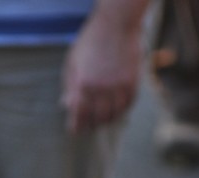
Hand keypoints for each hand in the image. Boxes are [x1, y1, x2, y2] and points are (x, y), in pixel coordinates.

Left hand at [60, 0, 148, 133]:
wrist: (116, 25)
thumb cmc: (90, 42)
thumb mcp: (73, 62)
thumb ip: (69, 85)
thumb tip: (65, 105)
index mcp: (83, 84)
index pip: (79, 114)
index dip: (76, 126)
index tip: (75, 131)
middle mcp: (101, 89)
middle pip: (97, 118)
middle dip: (92, 125)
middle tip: (89, 127)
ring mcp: (118, 86)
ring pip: (114, 114)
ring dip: (107, 120)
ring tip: (102, 121)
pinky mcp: (133, 82)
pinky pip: (127, 105)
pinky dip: (121, 111)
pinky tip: (116, 111)